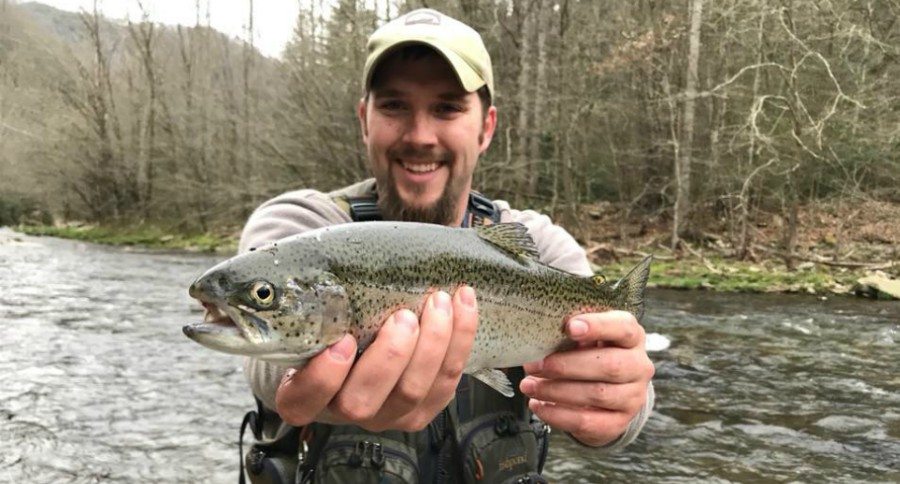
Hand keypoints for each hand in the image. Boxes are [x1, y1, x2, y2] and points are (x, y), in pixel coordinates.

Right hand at [274, 286, 478, 431]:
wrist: (367, 344)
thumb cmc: (335, 323)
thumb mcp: (316, 316)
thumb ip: (318, 303)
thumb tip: (334, 265)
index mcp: (304, 394)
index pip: (304, 399)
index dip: (324, 377)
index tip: (343, 340)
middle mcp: (344, 411)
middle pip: (364, 402)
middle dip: (391, 356)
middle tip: (404, 316)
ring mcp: (386, 416)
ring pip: (412, 393)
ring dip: (432, 345)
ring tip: (440, 302)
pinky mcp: (422, 410)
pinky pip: (446, 384)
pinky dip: (459, 341)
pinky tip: (463, 304)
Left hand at [520, 310, 654, 446]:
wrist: (609, 388)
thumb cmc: (592, 352)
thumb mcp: (586, 335)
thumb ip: (572, 331)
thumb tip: (542, 333)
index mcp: (632, 337)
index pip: (622, 328)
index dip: (597, 326)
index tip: (569, 327)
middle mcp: (639, 366)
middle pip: (609, 366)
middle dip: (566, 366)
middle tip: (534, 365)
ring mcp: (633, 397)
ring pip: (597, 395)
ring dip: (557, 391)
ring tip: (529, 386)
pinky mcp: (619, 423)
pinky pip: (588, 422)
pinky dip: (558, 415)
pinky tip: (539, 406)